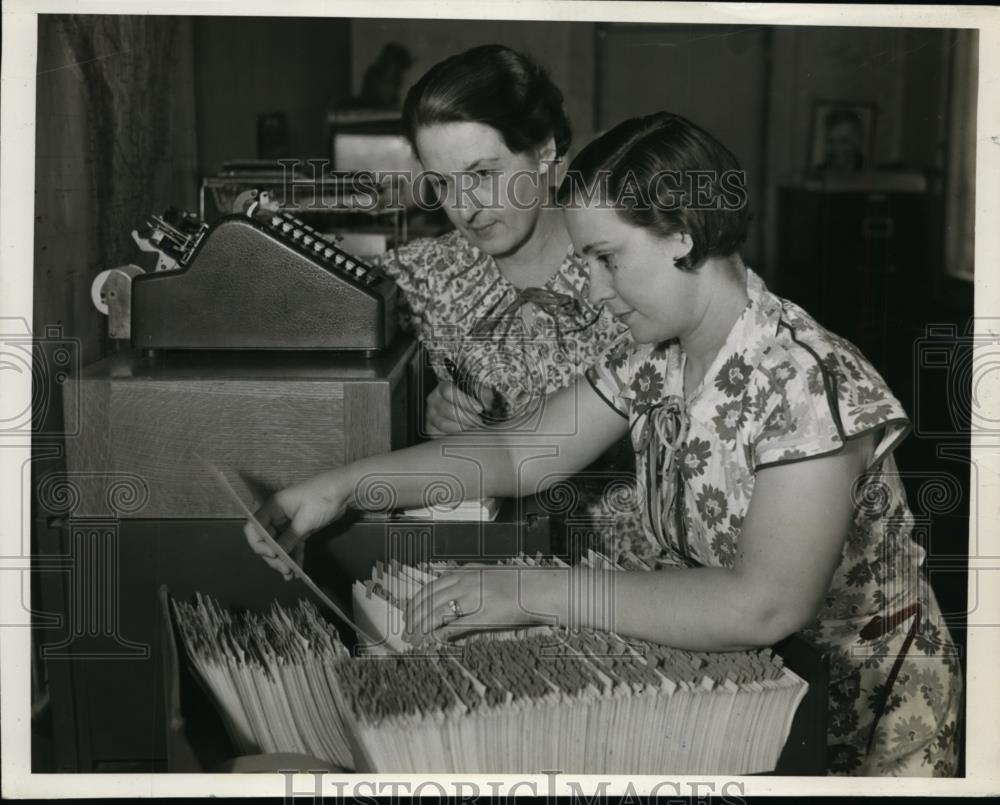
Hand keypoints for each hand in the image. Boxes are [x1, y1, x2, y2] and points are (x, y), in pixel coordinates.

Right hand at [243, 469, 350, 579]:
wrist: (344, 490)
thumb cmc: (323, 498)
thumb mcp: (306, 519)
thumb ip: (290, 537)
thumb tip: (278, 554)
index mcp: (273, 507)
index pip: (254, 528)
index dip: (259, 544)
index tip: (273, 554)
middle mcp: (277, 515)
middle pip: (266, 540)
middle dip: (273, 557)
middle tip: (285, 570)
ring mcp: (288, 523)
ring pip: (279, 545)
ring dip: (283, 560)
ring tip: (290, 575)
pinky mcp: (300, 528)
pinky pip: (292, 545)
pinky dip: (294, 556)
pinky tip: (297, 570)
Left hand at [403, 565, 562, 646]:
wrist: (538, 588)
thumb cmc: (517, 583)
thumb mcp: (488, 574)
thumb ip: (468, 579)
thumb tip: (451, 589)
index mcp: (466, 571)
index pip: (431, 587)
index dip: (416, 602)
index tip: (409, 612)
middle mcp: (466, 582)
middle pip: (430, 600)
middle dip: (414, 616)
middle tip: (406, 630)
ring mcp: (473, 598)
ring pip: (437, 613)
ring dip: (422, 627)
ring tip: (414, 639)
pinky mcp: (482, 615)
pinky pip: (454, 626)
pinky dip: (439, 635)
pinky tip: (432, 642)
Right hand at [423, 381, 491, 435]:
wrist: (458, 409)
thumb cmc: (467, 400)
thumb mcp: (476, 393)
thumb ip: (483, 393)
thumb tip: (487, 401)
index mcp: (443, 387)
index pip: (449, 391)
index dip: (465, 400)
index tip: (479, 408)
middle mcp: (434, 401)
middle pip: (447, 409)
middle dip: (467, 417)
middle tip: (479, 421)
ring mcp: (431, 416)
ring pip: (444, 424)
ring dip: (462, 428)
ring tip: (474, 429)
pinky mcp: (431, 430)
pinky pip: (440, 435)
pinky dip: (454, 437)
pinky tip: (465, 436)